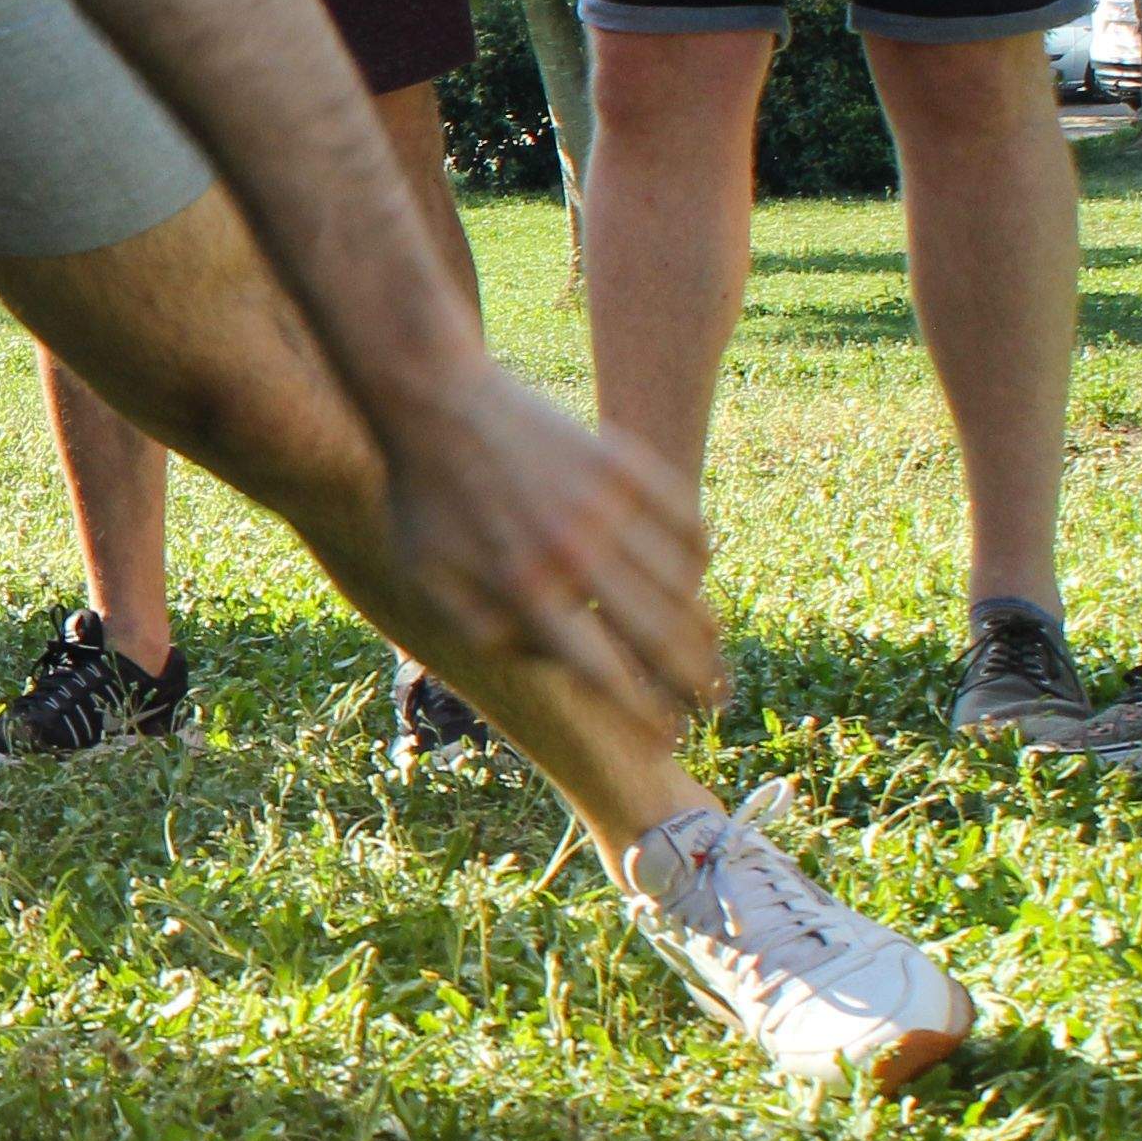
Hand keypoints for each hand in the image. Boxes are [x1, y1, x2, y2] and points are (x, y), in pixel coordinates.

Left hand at [382, 358, 721, 733]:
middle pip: (658, 636)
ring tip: (715, 655)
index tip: (666, 738)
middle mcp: (573, 553)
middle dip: (694, 681)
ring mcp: (604, 505)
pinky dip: (698, 556)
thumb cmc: (426, 500)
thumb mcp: (431, 579)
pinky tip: (698, 579)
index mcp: (525, 591)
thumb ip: (487, 632)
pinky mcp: (622, 464)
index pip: (603, 672)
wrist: (436, 403)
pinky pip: (683, 521)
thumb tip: (551, 665)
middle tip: (714, 706)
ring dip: (706, 629)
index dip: (642, 714)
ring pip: (681, 583)